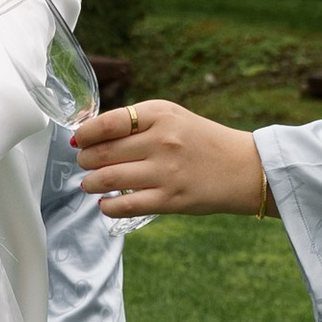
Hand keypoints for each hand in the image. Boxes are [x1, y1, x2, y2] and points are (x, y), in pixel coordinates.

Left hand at [71, 97, 266, 218]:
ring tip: (89, 183)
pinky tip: (105, 204)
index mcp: (160, 115)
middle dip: (85, 160)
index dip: (85, 134)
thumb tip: (93, 134)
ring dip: (90, 183)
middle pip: (103, 152)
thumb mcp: (172, 117)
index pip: (108, 123)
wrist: (242, 168)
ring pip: (108, 179)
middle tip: (84, 163)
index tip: (79, 140)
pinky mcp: (170, 200)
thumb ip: (136, 121)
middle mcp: (162, 141)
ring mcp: (166, 172)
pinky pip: (126, 205)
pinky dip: (108, 206)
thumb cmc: (200, 140)